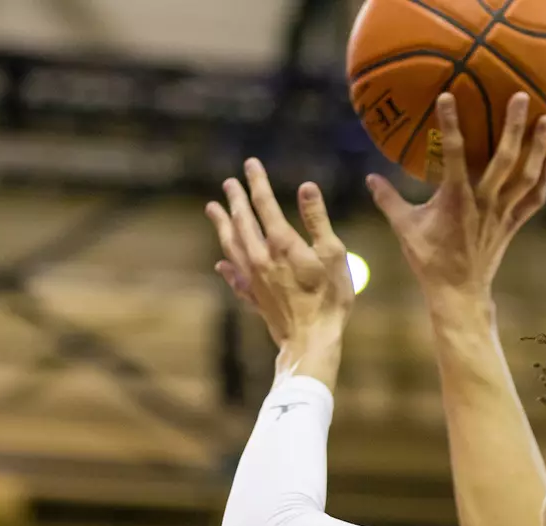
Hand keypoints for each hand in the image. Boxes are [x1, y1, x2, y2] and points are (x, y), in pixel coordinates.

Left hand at [207, 160, 353, 354]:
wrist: (311, 340)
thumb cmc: (329, 298)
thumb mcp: (333, 254)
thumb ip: (317, 219)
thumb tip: (306, 187)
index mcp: (281, 243)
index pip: (265, 204)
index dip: (257, 182)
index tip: (250, 164)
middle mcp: (261, 257)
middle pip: (242, 221)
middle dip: (236, 200)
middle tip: (229, 183)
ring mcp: (254, 278)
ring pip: (231, 245)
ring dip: (222, 225)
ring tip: (212, 210)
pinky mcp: (254, 298)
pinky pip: (235, 278)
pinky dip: (227, 267)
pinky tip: (221, 263)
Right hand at [367, 92, 545, 304]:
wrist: (459, 293)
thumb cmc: (430, 261)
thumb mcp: (405, 229)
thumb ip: (388, 201)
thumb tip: (370, 178)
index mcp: (456, 199)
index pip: (453, 153)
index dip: (451, 123)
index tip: (448, 95)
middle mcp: (484, 202)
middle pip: (504, 159)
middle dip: (514, 127)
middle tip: (522, 97)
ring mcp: (502, 213)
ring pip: (526, 176)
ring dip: (538, 148)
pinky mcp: (512, 224)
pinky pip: (534, 199)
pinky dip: (545, 180)